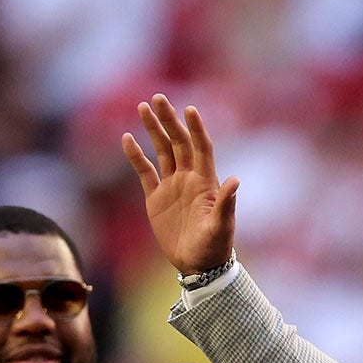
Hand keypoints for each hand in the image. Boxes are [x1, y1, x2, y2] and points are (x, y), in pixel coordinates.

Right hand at [123, 94, 237, 274]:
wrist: (198, 265)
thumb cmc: (214, 247)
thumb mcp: (221, 226)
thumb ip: (226, 203)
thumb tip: (236, 179)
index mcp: (206, 182)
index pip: (202, 148)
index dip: (196, 129)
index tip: (190, 109)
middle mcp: (189, 178)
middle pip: (179, 142)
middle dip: (169, 120)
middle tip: (158, 98)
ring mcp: (172, 186)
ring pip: (161, 151)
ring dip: (153, 129)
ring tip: (143, 107)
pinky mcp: (156, 197)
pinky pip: (144, 171)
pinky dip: (135, 156)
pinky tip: (127, 138)